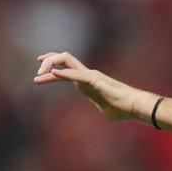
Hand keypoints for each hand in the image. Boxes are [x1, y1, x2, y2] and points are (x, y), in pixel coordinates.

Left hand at [33, 51, 151, 121]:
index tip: (40, 71)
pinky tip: (53, 73)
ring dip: (50, 65)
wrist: (134, 106)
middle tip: (37, 73)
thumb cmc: (123, 109)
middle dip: (48, 62)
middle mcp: (88, 74)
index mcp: (88, 81)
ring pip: (66, 61)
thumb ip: (101, 106)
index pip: (66, 69)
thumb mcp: (106, 109)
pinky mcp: (94, 80)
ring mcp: (91, 75)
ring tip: (39, 75)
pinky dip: (64, 73)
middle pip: (63, 59)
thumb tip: (105, 111)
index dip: (52, 67)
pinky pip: (76, 73)